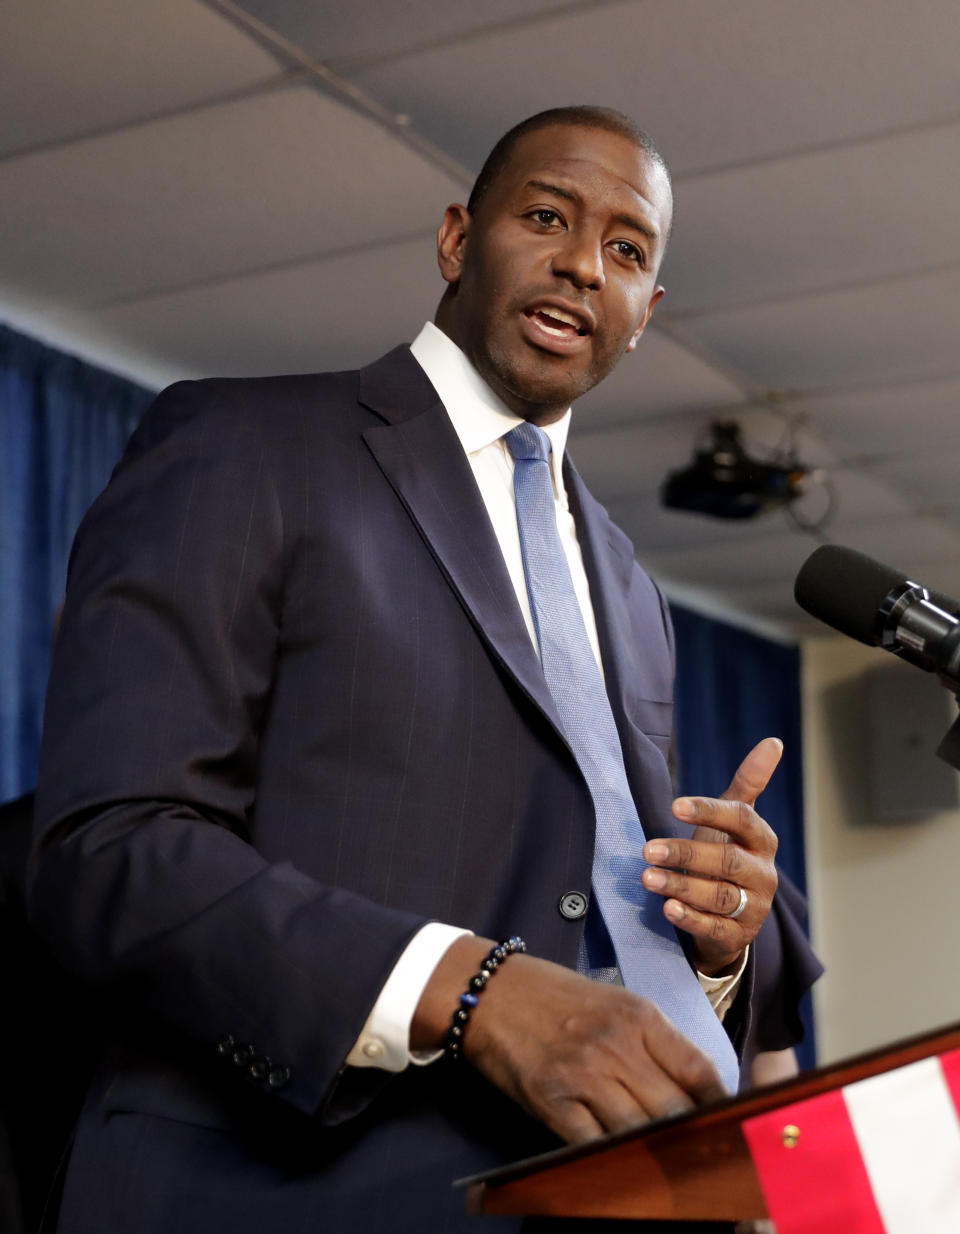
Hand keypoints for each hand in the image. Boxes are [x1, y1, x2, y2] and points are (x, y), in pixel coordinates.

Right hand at [412, 937, 726, 1143]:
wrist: (492, 992)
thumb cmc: (558, 998)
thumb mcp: (615, 1004)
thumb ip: (654, 1042)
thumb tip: (696, 1090)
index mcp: (640, 1016)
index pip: (699, 1070)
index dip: (720, 1107)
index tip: (729, 1128)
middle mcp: (617, 1044)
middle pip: (674, 1109)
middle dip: (693, 1140)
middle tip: (706, 1161)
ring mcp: (584, 1075)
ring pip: (639, 1133)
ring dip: (657, 1156)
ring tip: (673, 1173)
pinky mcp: (553, 1101)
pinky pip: (594, 1145)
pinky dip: (612, 1161)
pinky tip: (625, 1169)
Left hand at [640, 738, 781, 975]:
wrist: (730, 918)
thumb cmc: (726, 857)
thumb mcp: (733, 822)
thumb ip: (749, 783)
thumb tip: (774, 741)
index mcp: (761, 840)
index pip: (741, 819)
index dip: (708, 811)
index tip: (673, 806)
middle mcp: (763, 874)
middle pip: (727, 862)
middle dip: (686, 855)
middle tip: (647, 849)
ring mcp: (753, 908)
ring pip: (719, 896)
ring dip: (681, 886)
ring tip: (647, 878)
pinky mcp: (738, 936)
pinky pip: (715, 928)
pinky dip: (690, 919)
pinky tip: (667, 908)